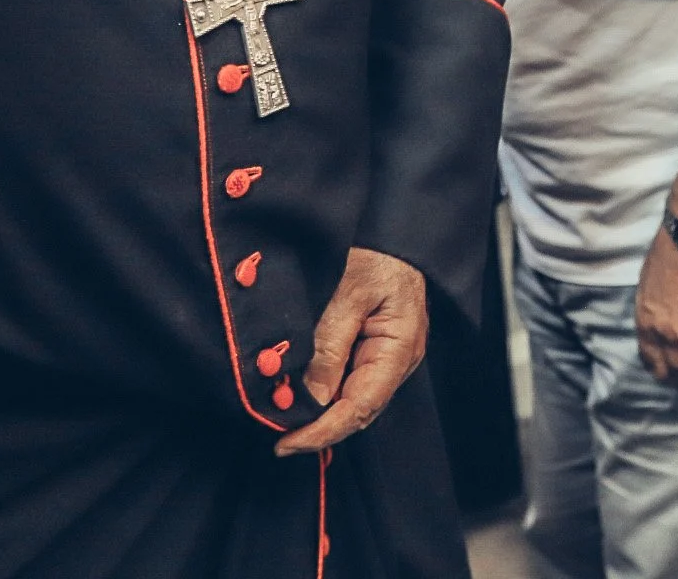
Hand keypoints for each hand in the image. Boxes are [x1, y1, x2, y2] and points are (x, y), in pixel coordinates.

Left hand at [276, 247, 427, 455]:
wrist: (398, 235)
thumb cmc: (379, 257)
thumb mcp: (349, 295)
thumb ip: (330, 345)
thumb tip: (310, 396)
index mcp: (398, 350)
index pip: (359, 408)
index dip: (322, 431)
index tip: (286, 443)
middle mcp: (397, 362)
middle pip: (358, 411)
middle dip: (319, 429)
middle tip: (279, 438)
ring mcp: (389, 358)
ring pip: (354, 400)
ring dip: (322, 414)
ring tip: (286, 419)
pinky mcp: (377, 349)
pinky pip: (352, 381)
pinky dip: (327, 392)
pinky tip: (304, 394)